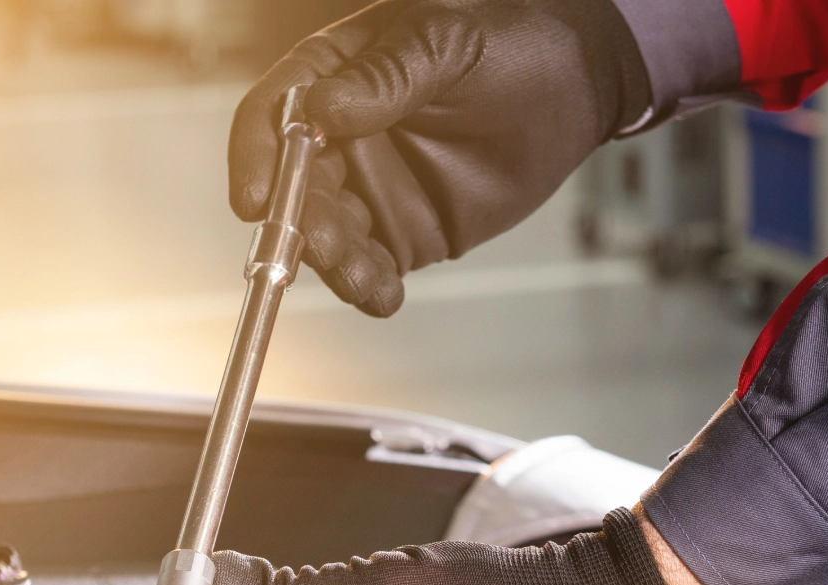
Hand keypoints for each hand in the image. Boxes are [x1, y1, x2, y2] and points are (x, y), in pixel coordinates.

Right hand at [229, 0, 649, 315]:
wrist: (572, 89)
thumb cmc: (508, 42)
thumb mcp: (446, 43)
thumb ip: (385, 78)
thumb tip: (321, 111)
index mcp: (336, 79)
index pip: (275, 118)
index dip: (256, 160)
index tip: (254, 200)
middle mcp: (342, 141)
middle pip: (297, 191)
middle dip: (303, 226)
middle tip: (328, 247)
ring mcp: (372, 192)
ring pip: (333, 239)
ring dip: (338, 265)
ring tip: (366, 278)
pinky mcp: (403, 235)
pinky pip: (376, 269)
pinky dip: (373, 290)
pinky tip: (385, 298)